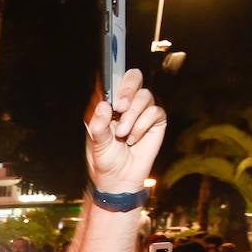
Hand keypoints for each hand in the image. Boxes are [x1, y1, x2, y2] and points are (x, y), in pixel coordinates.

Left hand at [85, 69, 165, 193]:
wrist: (119, 178)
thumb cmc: (105, 159)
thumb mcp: (97, 142)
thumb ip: (98, 124)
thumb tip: (103, 106)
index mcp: (108, 103)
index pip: (112, 79)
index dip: (113, 73)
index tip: (109, 79)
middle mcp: (125, 102)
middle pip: (133, 77)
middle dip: (127, 89)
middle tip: (119, 107)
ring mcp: (141, 110)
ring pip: (144, 95)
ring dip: (132, 115)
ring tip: (123, 134)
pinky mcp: (155, 121)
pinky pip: (154, 112)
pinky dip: (142, 125)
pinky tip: (133, 139)